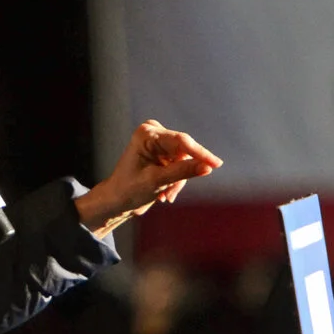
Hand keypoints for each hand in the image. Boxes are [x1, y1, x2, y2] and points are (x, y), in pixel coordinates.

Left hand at [75, 121, 221, 234]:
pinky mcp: (164, 152)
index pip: (181, 141)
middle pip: (184, 152)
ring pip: (185, 161)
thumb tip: (207, 167)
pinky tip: (164, 193)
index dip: (200, 154)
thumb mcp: (156, 181)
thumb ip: (182, 172)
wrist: (117, 200)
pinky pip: (182, 165)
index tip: (216, 164)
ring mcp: (160, 142)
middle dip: (181, 175)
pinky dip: (176, 181)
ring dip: (178, 181)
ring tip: (165, 196)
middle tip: (170, 195)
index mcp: (147, 134)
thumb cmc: (129, 190)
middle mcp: (154, 132)